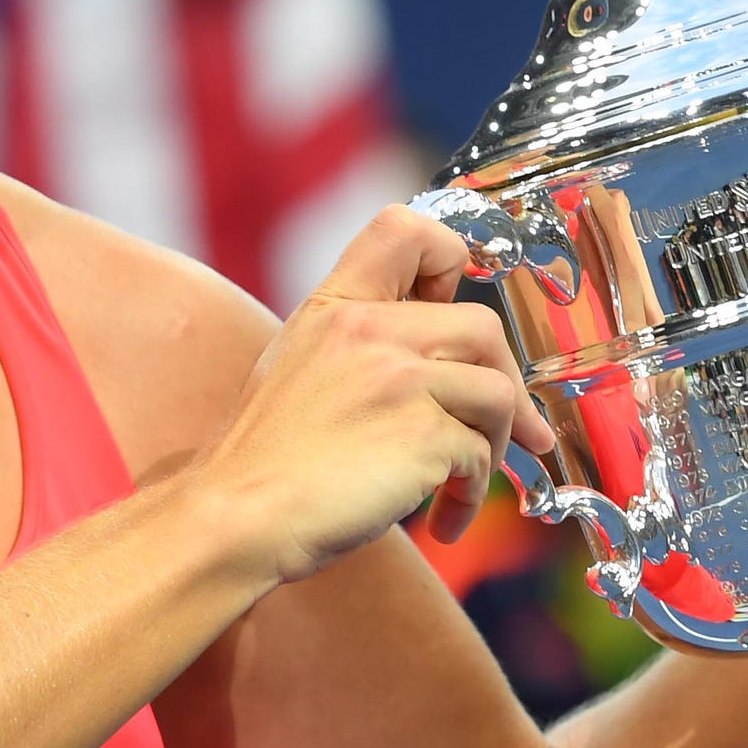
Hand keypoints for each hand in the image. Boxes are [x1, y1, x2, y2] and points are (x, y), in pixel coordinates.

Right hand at [197, 207, 557, 584]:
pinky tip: (443, 519)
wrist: (240, 517)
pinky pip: (481, 455)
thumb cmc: (266, 458)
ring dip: (498, 442)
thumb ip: (353, 341)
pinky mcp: (423, 435)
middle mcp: (368, 331)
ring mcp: (399, 380)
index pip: (405, 229)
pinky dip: (470, 493)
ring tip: (465, 480)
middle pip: (482, 325)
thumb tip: (427, 352)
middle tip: (507, 425)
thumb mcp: (295, 365)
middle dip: (505, 380)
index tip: (453, 302)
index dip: (449, 257)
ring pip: (498, 390)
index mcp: (334, 307)